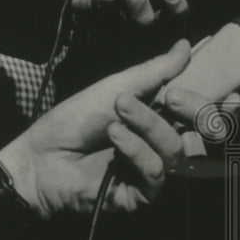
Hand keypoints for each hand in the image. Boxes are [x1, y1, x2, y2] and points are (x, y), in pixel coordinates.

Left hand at [0, 40, 193, 217]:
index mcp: (160, 118)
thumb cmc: (74, 121)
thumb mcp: (116, 88)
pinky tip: (114, 137)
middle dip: (184, 111)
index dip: (198, 101)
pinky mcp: (142, 194)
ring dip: (147, 127)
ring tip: (115, 117)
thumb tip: (185, 45)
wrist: (40, 156)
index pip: (196, 111)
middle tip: (165, 98)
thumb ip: (154, 71)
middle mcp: (162, 145)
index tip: (177, 89)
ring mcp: (153, 170)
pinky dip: (136, 149)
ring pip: (174, 148)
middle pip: (196, 131)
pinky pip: (155, 171)